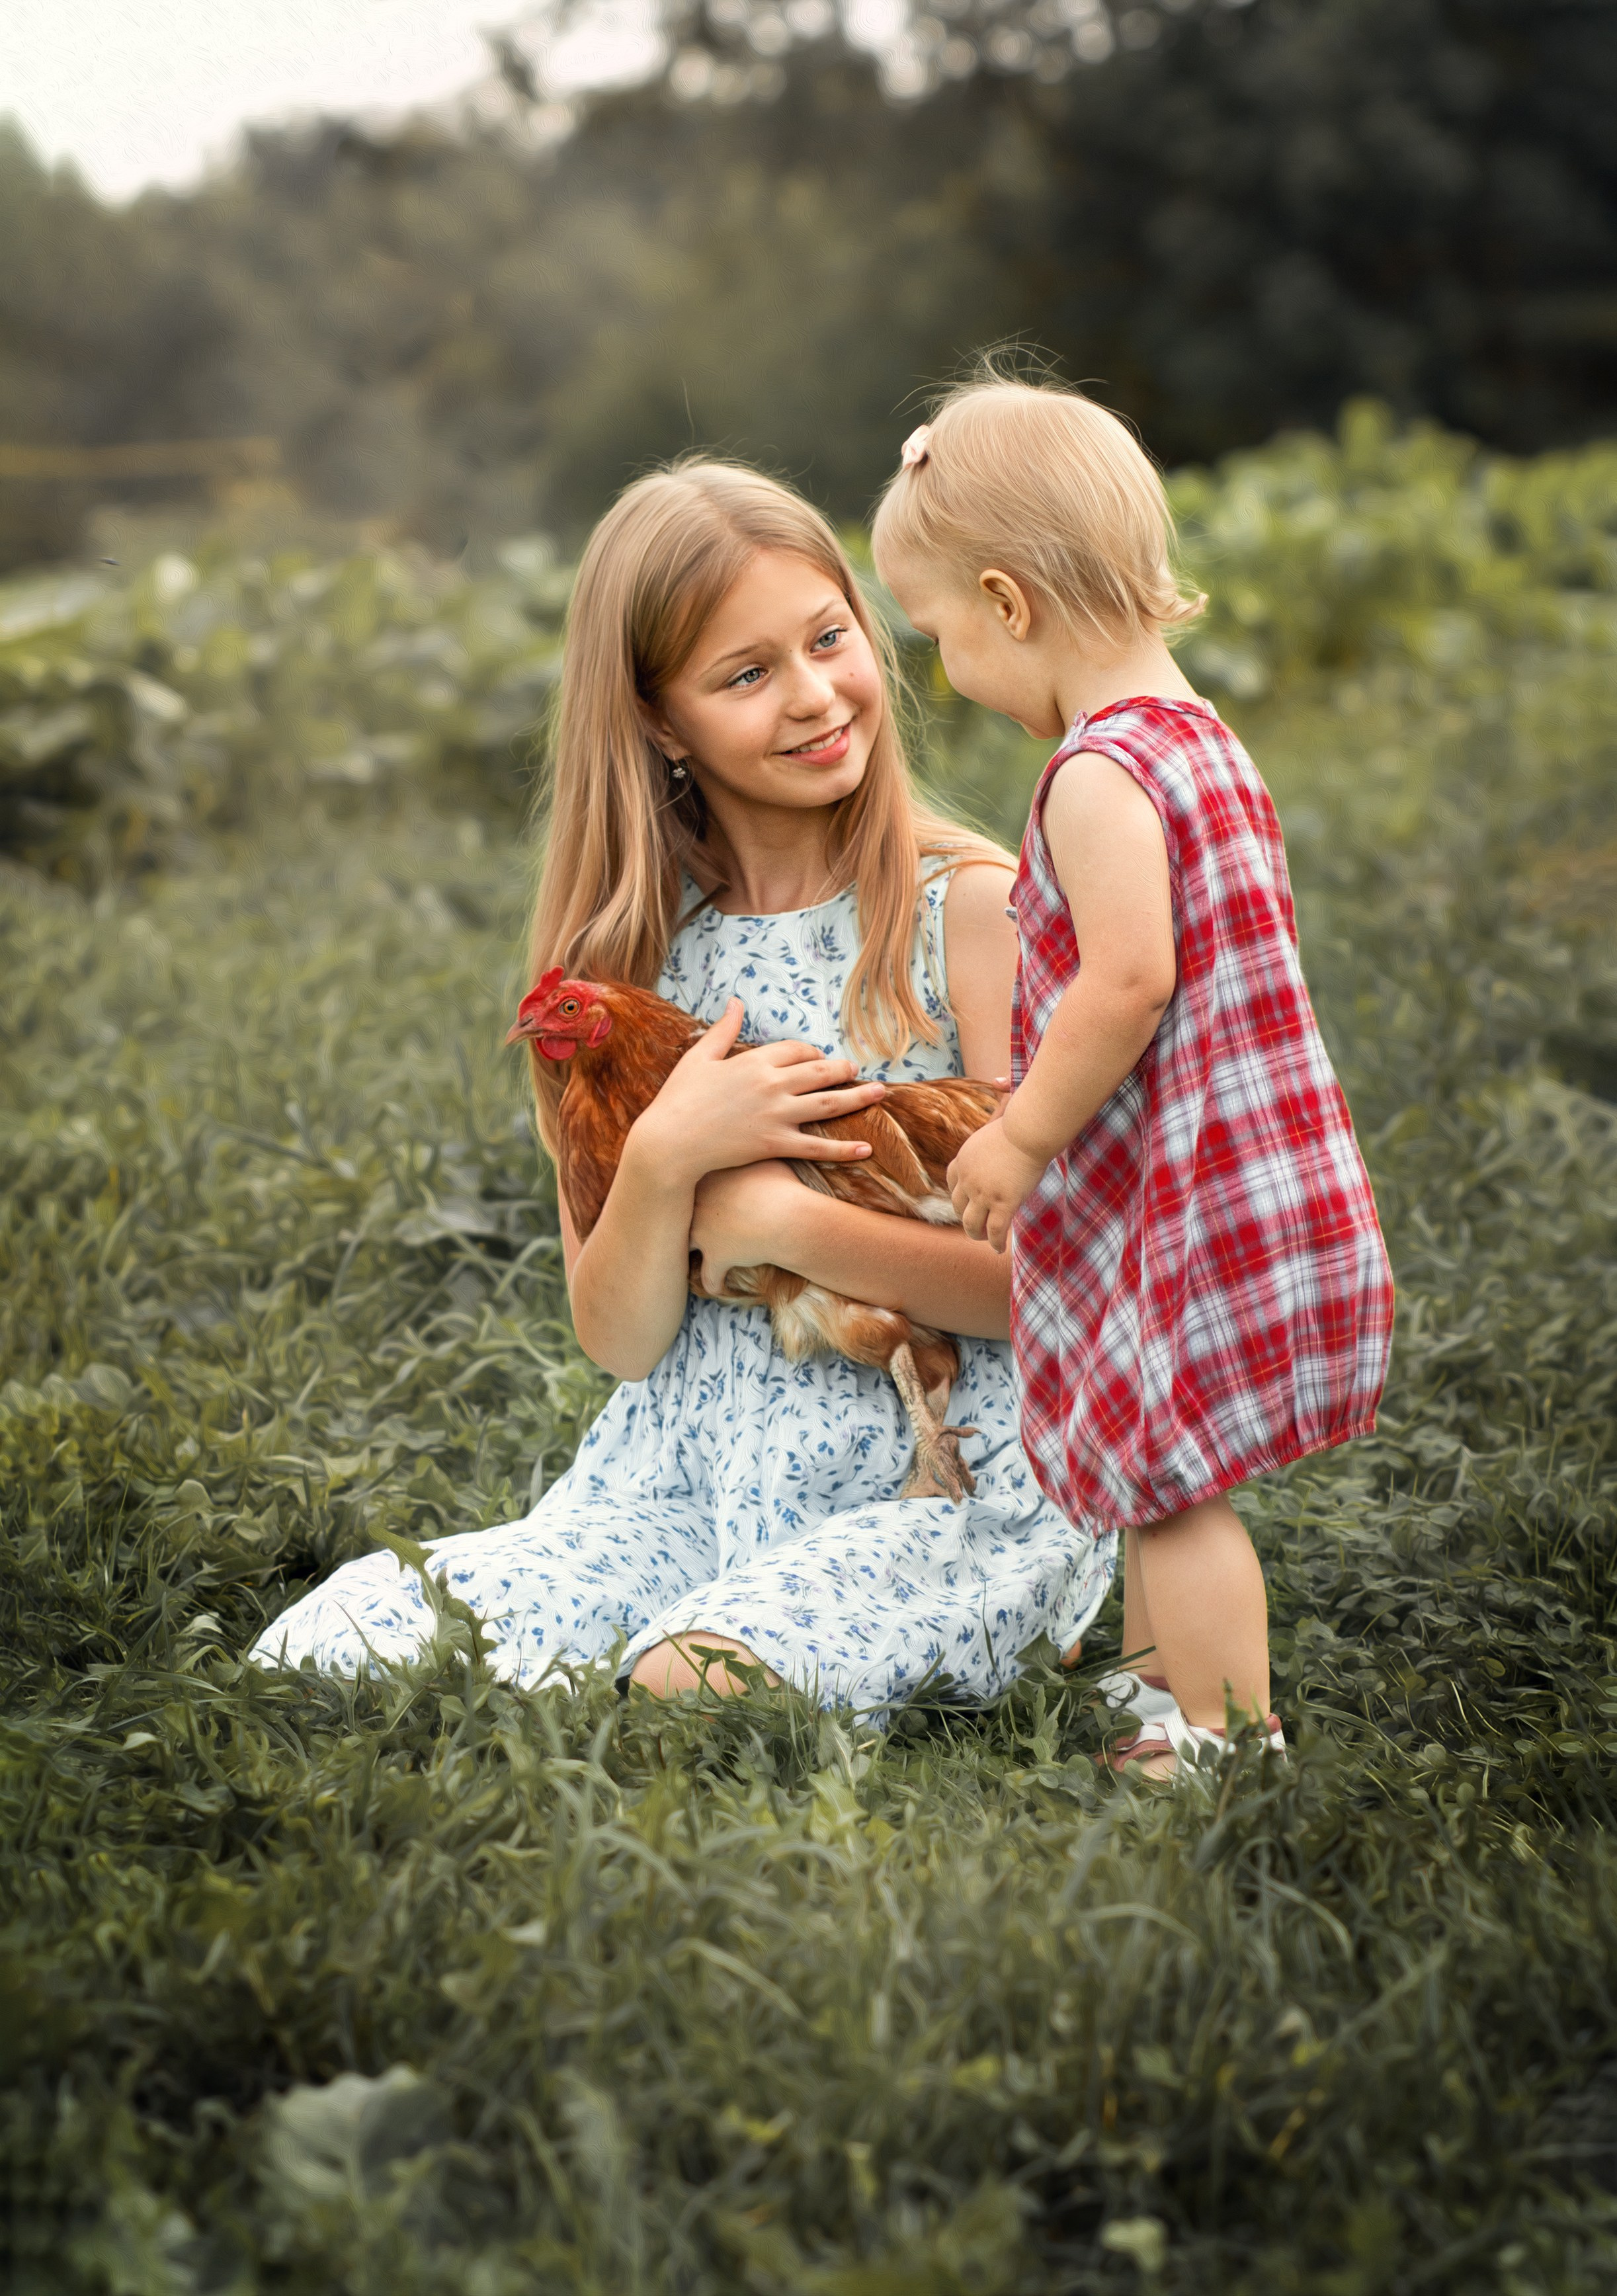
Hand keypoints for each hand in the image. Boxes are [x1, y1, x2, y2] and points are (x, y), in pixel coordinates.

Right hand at [631, 1000, 885, 1186]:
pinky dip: (843, 1149)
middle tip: (856, 1070)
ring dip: (858, 1097)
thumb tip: (736, 1002)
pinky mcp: (775, 1144)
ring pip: (828, 1104)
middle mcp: (771, 1085)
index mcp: (754, 1061)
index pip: (796, 1050)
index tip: (818, 1057)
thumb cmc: (679, 1098)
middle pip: (820, 1072)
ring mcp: (776, 1116)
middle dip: (842, 1070)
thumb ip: (723, 1029)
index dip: (811, 1052)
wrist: (670, 1143)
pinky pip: (817, 1147)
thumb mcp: (700, 1057)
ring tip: (880, 1093)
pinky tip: (867, 1148)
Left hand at [689, 1160, 804, 1295]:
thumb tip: (765, 1144)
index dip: (693, 1185)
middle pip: (680, 1208)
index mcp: (708, 1177)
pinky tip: (720, 1288)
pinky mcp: (716, 1257)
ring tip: (692, 1254)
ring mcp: (703, 1232)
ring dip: (689, 1249)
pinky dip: (715, 1283)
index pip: (687, 1178)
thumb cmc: (783, 1184)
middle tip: (689, 1216)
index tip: (699, 1188)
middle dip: (683, 1214)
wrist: (787, 1215)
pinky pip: (709, 1277)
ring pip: (685, 1243)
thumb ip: (757, 1152)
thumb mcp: (769, 1158)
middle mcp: (699, 1204)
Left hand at [946, 1116, 1049, 1252]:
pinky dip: (995, 1243)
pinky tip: (999, 1249)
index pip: (952, 1185)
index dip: (959, 1197)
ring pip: (971, 1224)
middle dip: (966, 1217)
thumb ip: (987, 1152)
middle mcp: (967, 1180)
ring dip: (976, 1234)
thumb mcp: (990, 1138)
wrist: (1026, 1132)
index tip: (967, 1203)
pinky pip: (994, 1231)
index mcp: (963, 1161)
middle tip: (978, 1224)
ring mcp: (983, 1194)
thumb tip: (995, 1154)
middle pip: (958, 1207)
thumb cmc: (1017, 1130)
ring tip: (985, 1239)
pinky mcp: (1002, 1204)